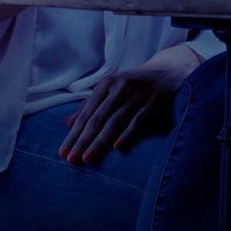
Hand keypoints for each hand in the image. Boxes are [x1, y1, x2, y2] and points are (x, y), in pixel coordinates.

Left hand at [59, 47, 199, 163]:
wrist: (168, 71)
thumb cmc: (135, 85)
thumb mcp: (111, 90)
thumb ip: (91, 105)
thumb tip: (67, 123)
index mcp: (106, 85)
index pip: (86, 114)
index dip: (74, 134)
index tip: (62, 152)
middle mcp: (118, 88)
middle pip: (97, 119)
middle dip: (82, 140)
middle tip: (70, 160)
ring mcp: (136, 95)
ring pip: (114, 121)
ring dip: (99, 141)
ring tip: (87, 158)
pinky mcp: (153, 102)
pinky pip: (138, 120)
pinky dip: (127, 134)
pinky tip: (117, 148)